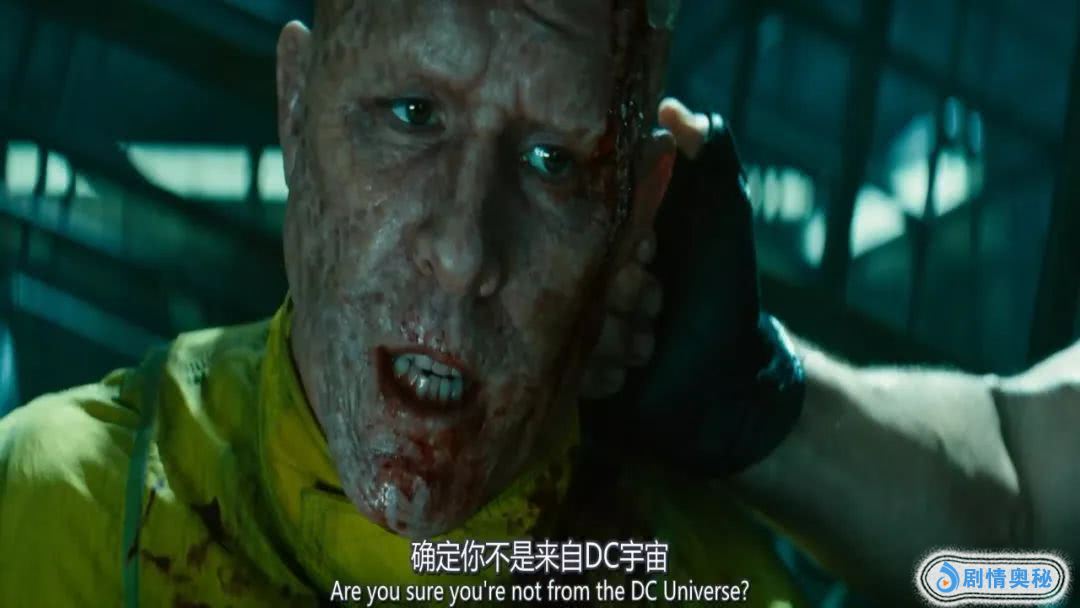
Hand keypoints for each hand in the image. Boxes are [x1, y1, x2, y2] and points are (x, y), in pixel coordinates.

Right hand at [579, 98, 710, 399]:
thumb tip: (672, 107)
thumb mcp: (725, 215)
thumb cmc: (725, 291)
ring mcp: (572, 321)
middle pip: (575, 273)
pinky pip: (561, 368)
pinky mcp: (567, 369)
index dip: (625, 240)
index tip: (652, 251)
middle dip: (623, 292)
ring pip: (566, 323)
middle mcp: (586, 272)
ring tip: (648, 342)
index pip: (591, 220)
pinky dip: (601, 371)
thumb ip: (710, 158)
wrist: (730, 377)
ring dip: (615, 336)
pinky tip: (628, 369)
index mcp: (613, 232)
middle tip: (656, 301)